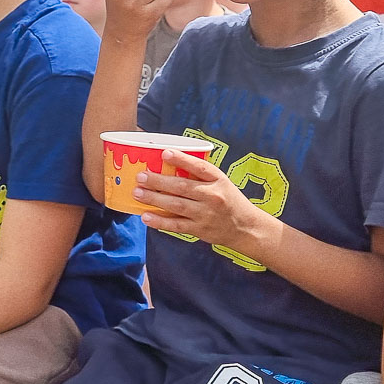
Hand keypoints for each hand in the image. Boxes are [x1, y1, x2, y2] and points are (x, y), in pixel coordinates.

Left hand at [134, 152, 262, 245]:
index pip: (200, 167)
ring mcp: (205, 214)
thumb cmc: (229, 200)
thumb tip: (170, 162)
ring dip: (154, 199)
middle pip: (182, 187)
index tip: (165, 153)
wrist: (246, 228)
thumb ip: (200, 174)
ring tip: (137, 193)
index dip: (181, 159)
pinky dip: (160, 221)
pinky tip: (146, 216)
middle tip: (140, 176)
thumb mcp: (221, 182)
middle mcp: (212, 196)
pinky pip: (176, 225)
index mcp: (218, 180)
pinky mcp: (200, 230)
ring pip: (176, 205)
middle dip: (158, 181)